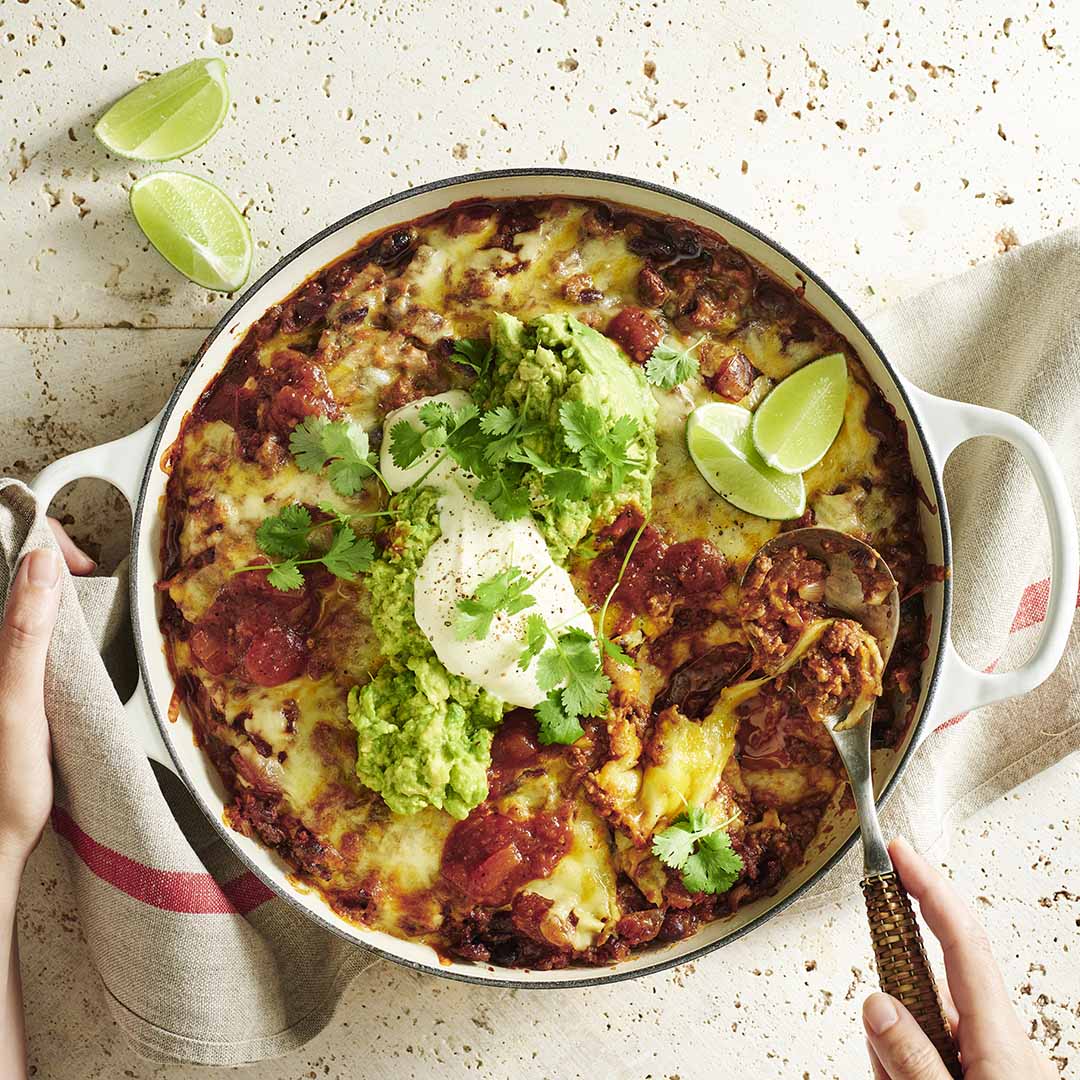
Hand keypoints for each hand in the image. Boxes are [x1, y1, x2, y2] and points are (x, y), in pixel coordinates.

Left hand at [0, 522, 93, 868]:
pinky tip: (77, 635)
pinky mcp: (17, 678)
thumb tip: (40, 562)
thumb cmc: (4, 781)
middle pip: (20, 572)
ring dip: (59, 589)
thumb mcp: (16, 701)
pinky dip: (59, 618)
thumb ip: (24, 632)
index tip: (82, 566)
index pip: (13, 557)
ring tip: (89, 598)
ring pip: (29, 600)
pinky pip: (36, 630)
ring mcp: (7, 662)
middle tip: (90, 576)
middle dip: (55, 560)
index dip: (45, 543)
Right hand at [863, 836, 1054, 1078]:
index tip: (898, 851)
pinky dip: (906, 1076)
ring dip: (895, 1062)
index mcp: (1000, 1040)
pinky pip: (926, 1059)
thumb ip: (912, 1061)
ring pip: (917, 1032)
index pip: (959, 941)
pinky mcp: (978, 1077)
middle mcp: (997, 1042)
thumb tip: (876, 1001)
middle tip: (884, 1068)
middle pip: (925, 992)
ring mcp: (988, 1063)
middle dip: (890, 1014)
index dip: (929, 887)